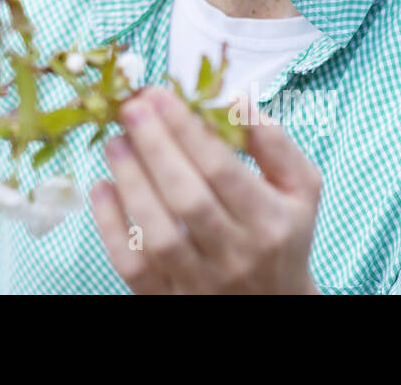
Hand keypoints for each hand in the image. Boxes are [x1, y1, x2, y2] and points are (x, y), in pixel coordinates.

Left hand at [89, 86, 320, 293]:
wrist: (276, 305)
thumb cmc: (283, 233)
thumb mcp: (299, 187)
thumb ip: (272, 141)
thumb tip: (234, 100)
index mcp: (270, 222)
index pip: (222, 170)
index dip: (186, 129)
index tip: (158, 94)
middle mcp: (237, 256)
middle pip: (187, 199)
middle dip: (154, 147)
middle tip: (129, 108)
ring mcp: (201, 283)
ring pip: (158, 234)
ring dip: (131, 182)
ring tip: (115, 142)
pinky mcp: (168, 299)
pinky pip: (133, 267)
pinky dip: (111, 227)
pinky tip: (101, 187)